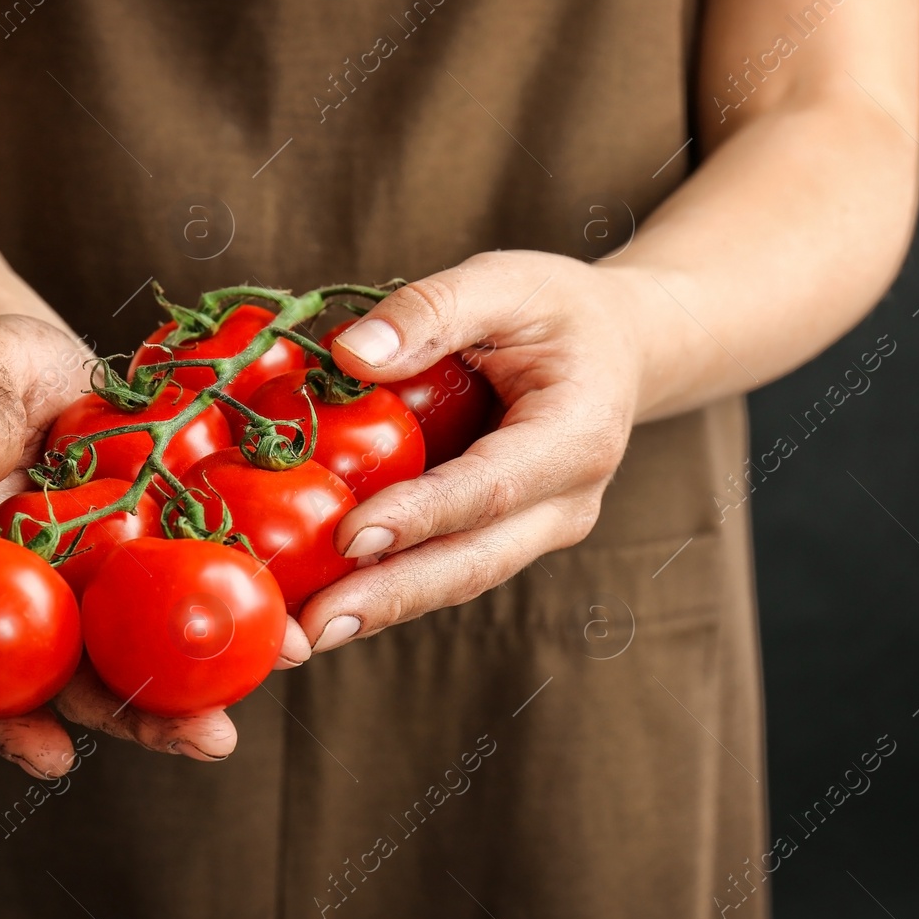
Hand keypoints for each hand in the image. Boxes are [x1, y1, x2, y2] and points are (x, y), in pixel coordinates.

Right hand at [0, 314, 259, 775]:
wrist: (30, 361)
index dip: (15, 718)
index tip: (53, 760)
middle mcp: (57, 590)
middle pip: (97, 672)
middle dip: (154, 715)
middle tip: (214, 739)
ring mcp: (116, 567)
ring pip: (163, 632)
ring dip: (223, 658)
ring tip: (290, 658)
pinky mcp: (167, 528)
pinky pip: (208, 560)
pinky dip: (249, 579)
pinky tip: (303, 592)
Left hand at [290, 251, 651, 654]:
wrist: (616, 348)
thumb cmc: (559, 309)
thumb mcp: (505, 281)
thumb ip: (431, 309)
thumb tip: (349, 355)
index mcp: (579, 435)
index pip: (490, 486)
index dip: (420, 515)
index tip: (350, 536)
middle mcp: (567, 503)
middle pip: (473, 562)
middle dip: (390, 598)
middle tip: (311, 629)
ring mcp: (539, 532)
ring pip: (457, 579)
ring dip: (379, 610)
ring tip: (302, 637)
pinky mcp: (505, 540)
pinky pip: (445, 568)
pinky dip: (385, 590)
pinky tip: (323, 605)